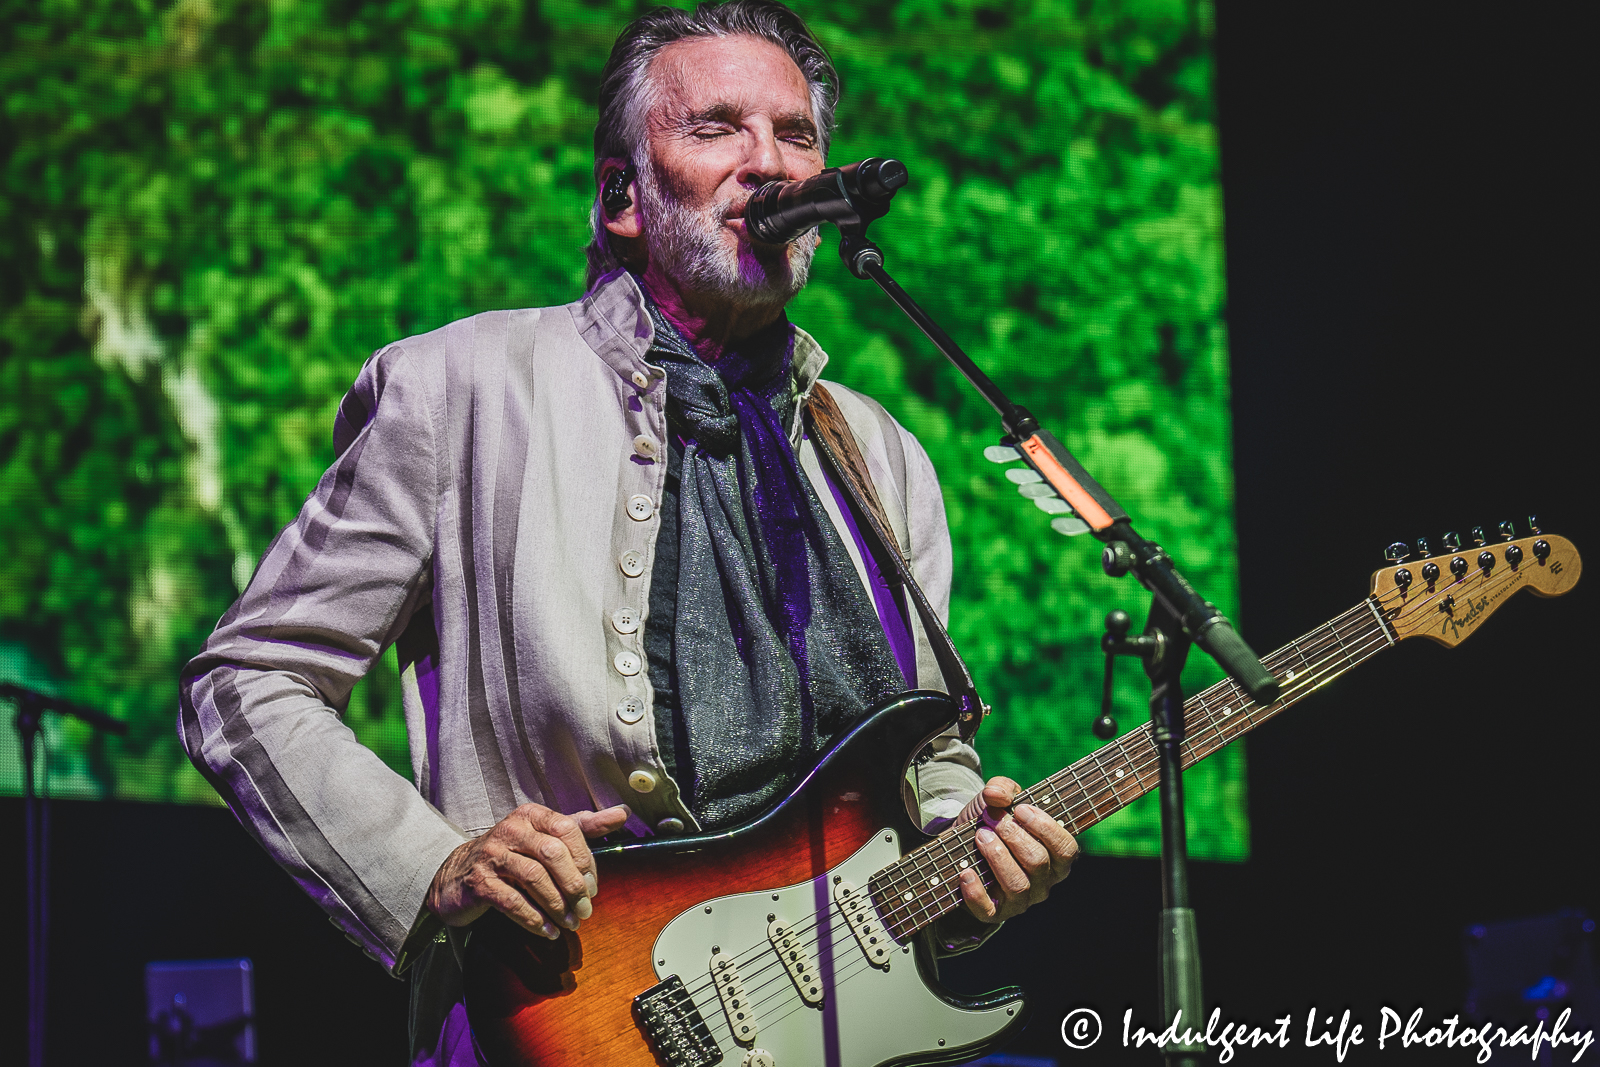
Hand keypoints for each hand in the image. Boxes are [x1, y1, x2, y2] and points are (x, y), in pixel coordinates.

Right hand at [427, 803, 630, 938]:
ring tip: (571, 923)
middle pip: (552, 853)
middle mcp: (511, 829)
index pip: (567, 829)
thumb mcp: (545, 835)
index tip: (593, 886)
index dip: (585, 859)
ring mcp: (492, 855)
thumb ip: (583, 826)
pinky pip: (511, 901)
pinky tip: (548, 931)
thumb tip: (622, 813)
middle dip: (574, 885)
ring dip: (557, 905)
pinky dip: (534, 919)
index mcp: (531, 815)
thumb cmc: (511, 855)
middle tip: (585, 909)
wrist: (457, 874)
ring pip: (534, 878)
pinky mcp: (479, 882)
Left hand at [955, 776, 1077, 924]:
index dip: (1046, 828)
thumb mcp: (998, 800)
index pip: (1066, 849)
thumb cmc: (991, 822)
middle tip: (993, 820)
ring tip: (980, 836)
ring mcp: (1021, 901)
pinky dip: (976, 892)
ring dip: (997, 857)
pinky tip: (965, 872)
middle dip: (1014, 837)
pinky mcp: (994, 913)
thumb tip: (996, 794)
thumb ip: (1002, 788)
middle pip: (1038, 863)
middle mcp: (1044, 882)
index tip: (1020, 809)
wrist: (962, 847)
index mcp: (1055, 857)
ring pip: (1018, 885)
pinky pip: (990, 910)